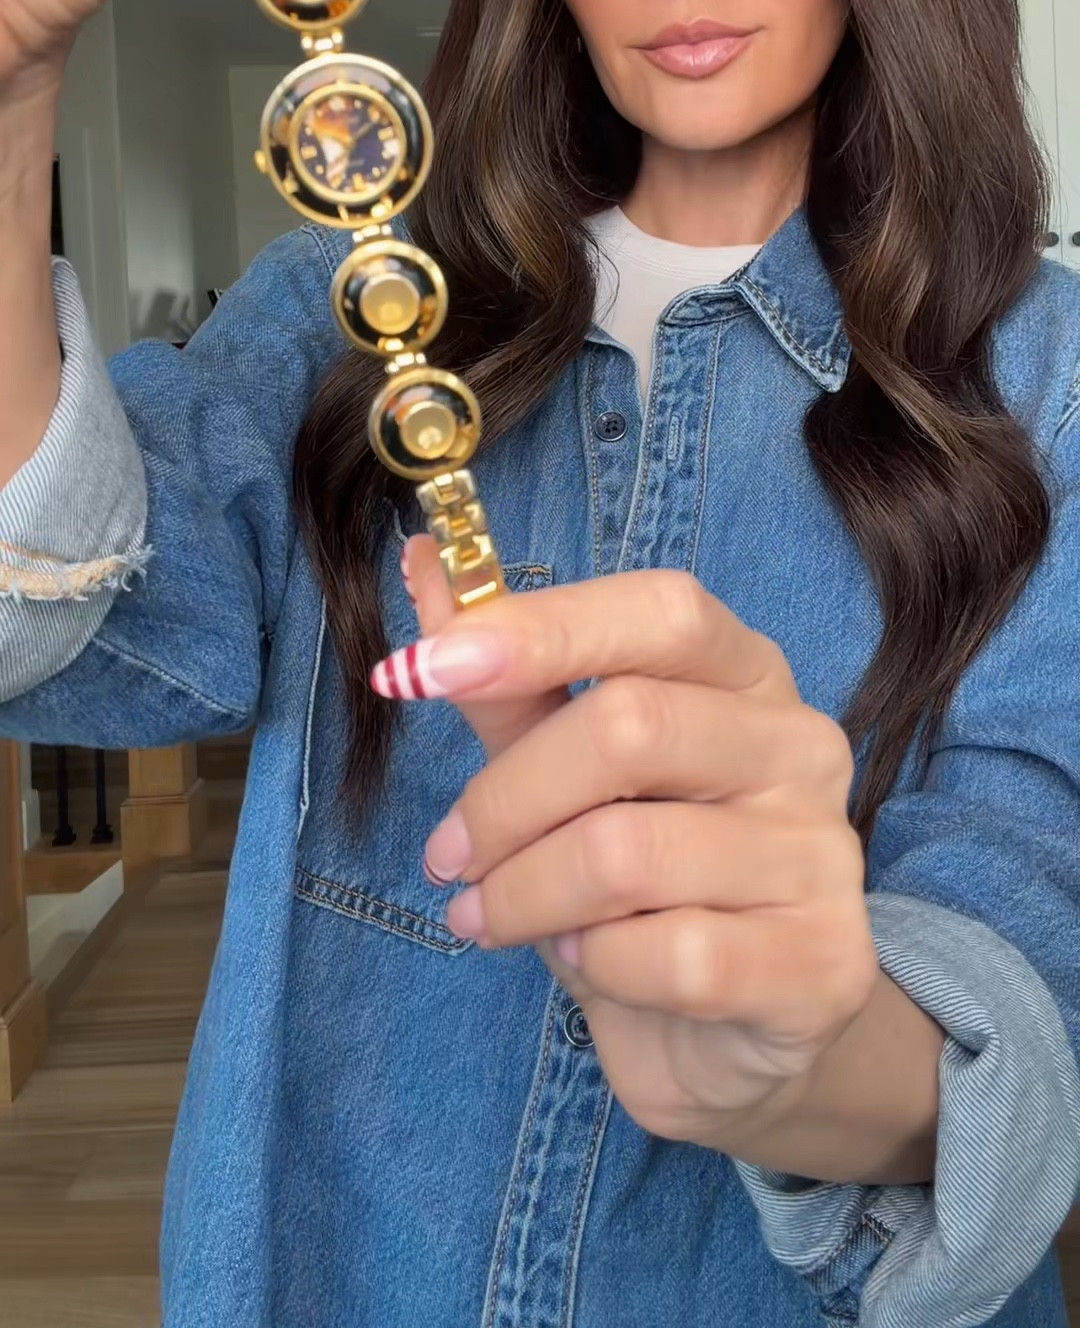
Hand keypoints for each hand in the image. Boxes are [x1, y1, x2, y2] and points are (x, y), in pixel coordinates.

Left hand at [376, 538, 878, 1147]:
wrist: (727, 1037)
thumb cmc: (635, 885)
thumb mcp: (563, 771)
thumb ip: (504, 679)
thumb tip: (424, 562)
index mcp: (744, 672)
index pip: (662, 611)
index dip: (540, 628)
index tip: (421, 667)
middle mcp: (799, 744)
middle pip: (630, 725)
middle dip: (505, 798)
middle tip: (446, 856)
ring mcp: (823, 853)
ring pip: (630, 852)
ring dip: (524, 895)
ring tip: (488, 919)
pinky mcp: (826, 962)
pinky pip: (672, 956)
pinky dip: (596, 966)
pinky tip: (590, 965)